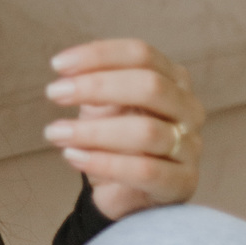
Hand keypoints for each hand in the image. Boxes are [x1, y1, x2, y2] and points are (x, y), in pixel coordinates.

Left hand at [43, 38, 204, 219]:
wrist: (125, 190)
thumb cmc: (115, 137)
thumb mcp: (104, 103)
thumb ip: (95, 81)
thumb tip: (68, 67)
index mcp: (173, 79)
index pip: (141, 54)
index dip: (99, 56)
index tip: (58, 65)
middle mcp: (189, 108)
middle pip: (150, 86)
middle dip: (96, 86)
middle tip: (54, 92)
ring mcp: (191, 146)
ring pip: (146, 132)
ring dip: (92, 131)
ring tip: (55, 132)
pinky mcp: (183, 182)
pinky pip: (145, 171)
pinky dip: (103, 162)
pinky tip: (72, 156)